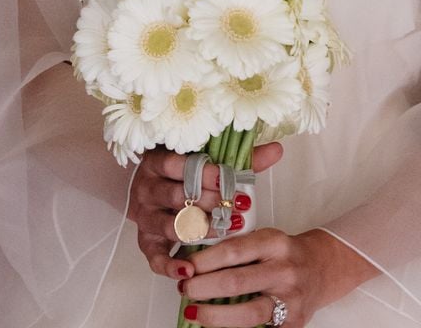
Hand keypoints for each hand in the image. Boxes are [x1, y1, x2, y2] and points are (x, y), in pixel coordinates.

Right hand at [128, 143, 282, 278]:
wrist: (154, 187)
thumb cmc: (186, 173)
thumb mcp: (207, 160)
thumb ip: (241, 157)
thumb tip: (276, 150)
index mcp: (159, 161)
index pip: (179, 165)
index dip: (204, 174)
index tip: (229, 181)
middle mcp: (147, 188)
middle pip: (176, 196)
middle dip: (208, 203)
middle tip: (236, 208)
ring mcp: (145, 216)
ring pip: (169, 225)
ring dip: (199, 231)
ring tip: (225, 232)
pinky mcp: (145, 241)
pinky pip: (154, 256)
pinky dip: (170, 265)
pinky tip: (189, 269)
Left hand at [180, 227, 378, 326]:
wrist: (322, 268)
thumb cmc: (285, 253)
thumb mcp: (265, 240)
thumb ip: (238, 250)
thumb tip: (195, 264)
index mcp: (274, 243)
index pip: (233, 251)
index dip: (204, 261)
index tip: (186, 267)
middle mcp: (284, 270)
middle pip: (236, 281)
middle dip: (203, 287)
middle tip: (185, 289)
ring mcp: (290, 299)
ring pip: (247, 313)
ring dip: (214, 315)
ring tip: (194, 311)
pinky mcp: (293, 324)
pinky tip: (217, 326)